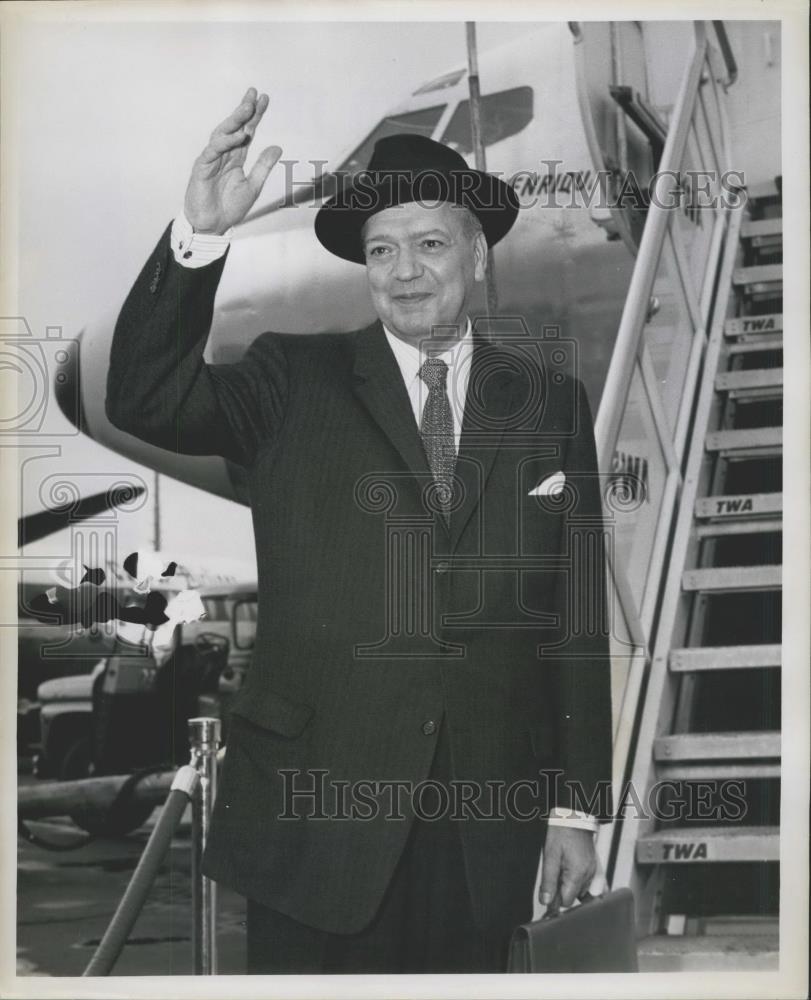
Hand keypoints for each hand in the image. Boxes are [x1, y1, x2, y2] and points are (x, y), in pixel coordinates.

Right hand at [184, 87, 281, 234]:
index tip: (265, 99)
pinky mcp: (202, 168)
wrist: (212, 226)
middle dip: (244, 110)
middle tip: (254, 93)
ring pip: (223, 133)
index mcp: (236, 157)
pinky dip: (226, 142)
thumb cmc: (229, 207)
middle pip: (234, 127)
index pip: (247, 131)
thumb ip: (263, 166)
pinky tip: (238, 135)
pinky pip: (214, 150)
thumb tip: (277, 147)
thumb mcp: (253, 186)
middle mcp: (224, 154)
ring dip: (235, 120)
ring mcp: (212, 159)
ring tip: (247, 107)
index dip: (255, 116)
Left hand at [539, 825, 597, 909]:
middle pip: (573, 897)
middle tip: (553, 875)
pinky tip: (571, 876)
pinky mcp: (593, 867)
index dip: (554, 899)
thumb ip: (548, 881)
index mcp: (577, 875)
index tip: (547, 891)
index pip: (566, 902)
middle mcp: (588, 876)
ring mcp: (592, 872)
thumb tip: (546, 901)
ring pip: (580, 892)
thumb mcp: (550, 856)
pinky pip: (587, 884)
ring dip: (569, 887)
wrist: (574, 817)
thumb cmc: (561, 832)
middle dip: (561, 891)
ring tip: (561, 870)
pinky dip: (578, 883)